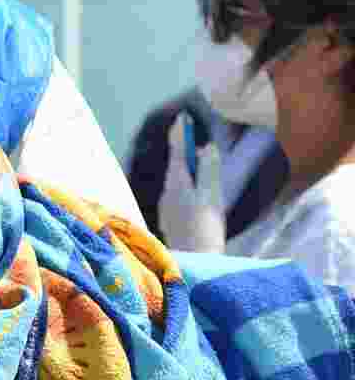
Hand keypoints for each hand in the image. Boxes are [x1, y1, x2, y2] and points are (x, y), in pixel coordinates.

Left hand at [158, 113, 223, 251]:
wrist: (194, 262)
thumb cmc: (206, 229)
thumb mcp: (212, 196)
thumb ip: (209, 170)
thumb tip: (207, 147)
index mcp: (177, 183)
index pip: (177, 151)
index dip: (180, 133)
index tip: (182, 117)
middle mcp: (167, 192)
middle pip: (176, 164)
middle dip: (181, 146)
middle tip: (184, 128)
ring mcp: (168, 206)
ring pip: (176, 179)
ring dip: (184, 165)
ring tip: (191, 152)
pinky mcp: (172, 219)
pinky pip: (178, 193)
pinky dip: (185, 182)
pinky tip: (191, 184)